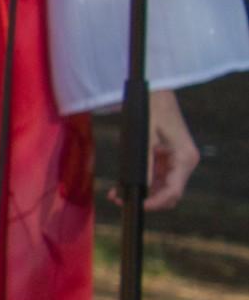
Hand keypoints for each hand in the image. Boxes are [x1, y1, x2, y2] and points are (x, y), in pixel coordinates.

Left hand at [126, 87, 201, 213]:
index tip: (137, 206)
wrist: (151, 92)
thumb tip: (137, 189)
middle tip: (117, 199)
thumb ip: (143, 166)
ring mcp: (175, 162)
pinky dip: (140, 183)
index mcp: (184, 158)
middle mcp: (183, 162)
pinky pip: (154, 178)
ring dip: (140, 193)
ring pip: (160, 188)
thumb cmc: (149, 110)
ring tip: (114, 194)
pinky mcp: (165, 159)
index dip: (156, 202)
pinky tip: (120, 186)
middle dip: (145, 200)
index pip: (173, 191)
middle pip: (168, 193)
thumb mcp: (144, 139)